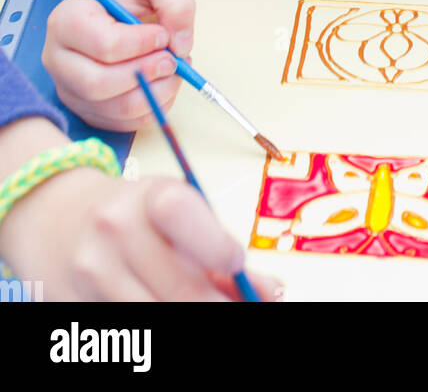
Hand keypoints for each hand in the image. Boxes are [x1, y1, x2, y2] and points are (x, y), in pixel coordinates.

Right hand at [0, 164, 280, 301]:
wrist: (56, 214)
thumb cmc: (131, 211)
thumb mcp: (177, 210)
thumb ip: (221, 248)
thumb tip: (270, 291)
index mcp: (149, 196)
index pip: (185, 217)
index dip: (219, 249)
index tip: (236, 265)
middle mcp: (116, 231)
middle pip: (181, 292)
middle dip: (217, 306)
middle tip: (234, 306)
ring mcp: (91, 274)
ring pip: (155, 319)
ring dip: (191, 319)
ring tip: (202, 306)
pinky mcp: (70, 305)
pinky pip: (128, 332)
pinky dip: (152, 329)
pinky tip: (158, 307)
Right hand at [42, 0, 193, 130]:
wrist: (129, 9)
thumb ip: (176, 1)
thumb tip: (179, 45)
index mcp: (67, 19)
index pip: (104, 45)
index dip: (142, 44)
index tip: (163, 35)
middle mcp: (58, 57)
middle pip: (99, 84)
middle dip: (146, 74)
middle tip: (173, 59)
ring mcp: (70, 89)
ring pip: (115, 108)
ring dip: (156, 93)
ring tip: (174, 69)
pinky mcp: (89, 111)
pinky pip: (125, 124)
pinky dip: (154, 107)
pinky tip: (162, 83)